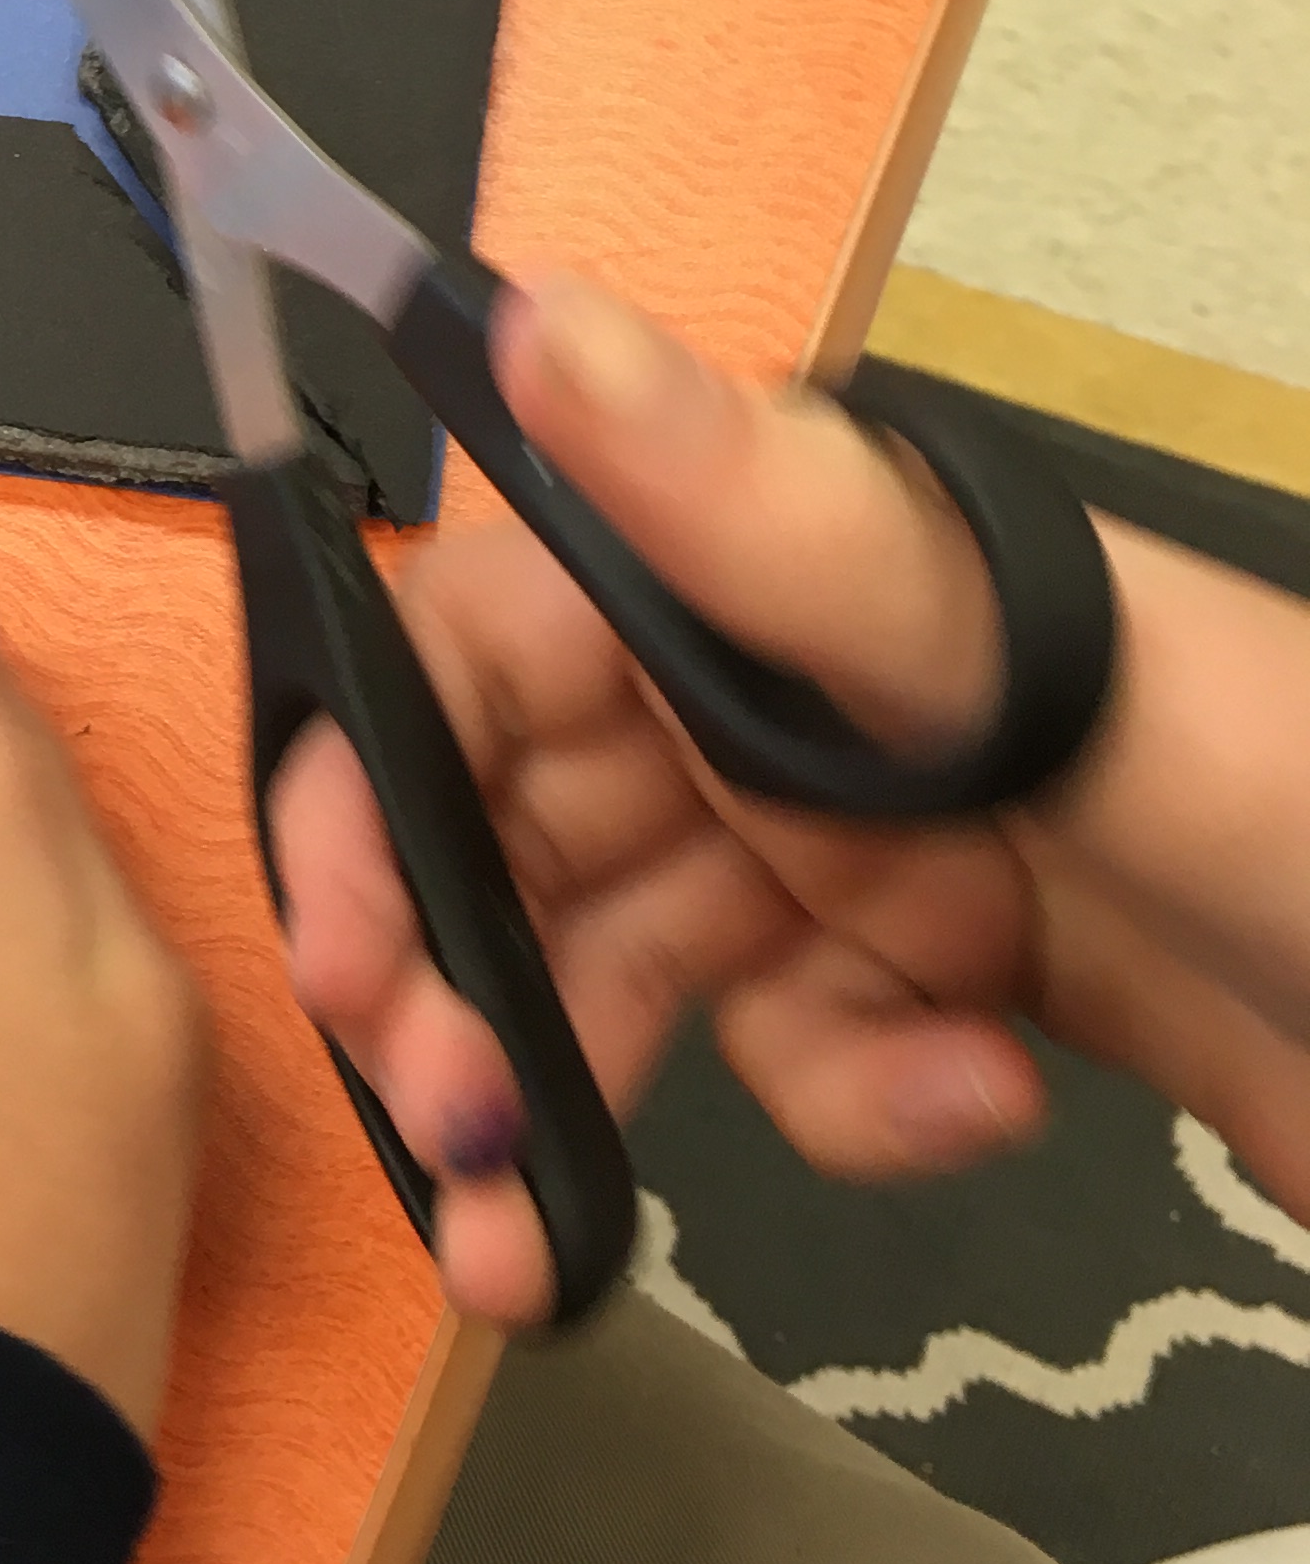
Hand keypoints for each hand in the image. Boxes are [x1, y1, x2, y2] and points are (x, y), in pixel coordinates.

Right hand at [272, 273, 1309, 1328]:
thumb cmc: (1302, 808)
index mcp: (796, 567)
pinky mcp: (953, 976)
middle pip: (532, 822)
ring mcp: (880, 834)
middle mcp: (810, 684)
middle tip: (447, 1128)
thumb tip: (545, 327)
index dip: (381, 785)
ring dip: (582, 1086)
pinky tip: (966, 1101)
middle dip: (461, 979)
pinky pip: (802, 1048)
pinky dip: (852, 1105)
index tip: (349, 952)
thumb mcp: (1036, 654)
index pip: (493, 639)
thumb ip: (770, 509)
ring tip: (543, 1236)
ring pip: (635, 957)